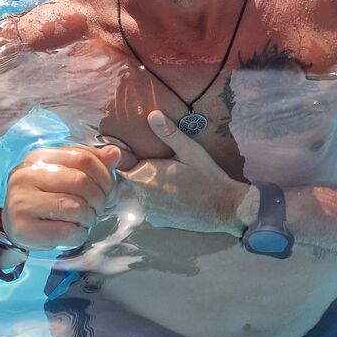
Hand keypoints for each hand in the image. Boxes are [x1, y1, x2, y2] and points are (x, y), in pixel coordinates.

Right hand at [2, 144, 121, 250]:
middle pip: (80, 182)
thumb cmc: (46, 196)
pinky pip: (67, 232)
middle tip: (99, 207)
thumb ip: (91, 161)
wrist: (16, 224)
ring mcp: (21, 202)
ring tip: (85, 219)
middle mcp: (25, 176)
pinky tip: (74, 231)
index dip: (104, 175)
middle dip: (99, 198)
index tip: (108, 189)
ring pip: (76, 208)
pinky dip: (79, 234)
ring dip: (90, 217)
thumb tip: (114, 153)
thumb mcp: (65, 173)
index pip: (83, 157)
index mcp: (38, 157)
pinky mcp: (23, 229)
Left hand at [119, 111, 250, 233]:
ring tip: (143, 179)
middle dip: (119, 177)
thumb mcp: (190, 150)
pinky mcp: (156, 221)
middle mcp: (140, 197)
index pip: (114, 171)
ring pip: (127, 199)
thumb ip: (169, 133)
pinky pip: (142, 209)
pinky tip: (159, 194)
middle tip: (126, 167)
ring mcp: (147, 212)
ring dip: (130, 190)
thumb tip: (152, 115)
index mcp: (144, 177)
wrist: (223, 208)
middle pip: (117, 187)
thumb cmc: (206, 177)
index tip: (117, 155)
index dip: (113, 163)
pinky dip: (144, 201)